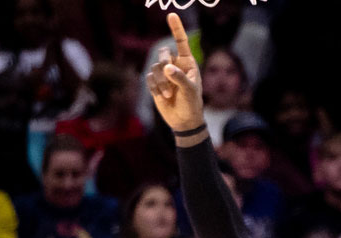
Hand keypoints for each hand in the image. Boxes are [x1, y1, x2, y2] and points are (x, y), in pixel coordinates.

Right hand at [146, 13, 204, 132]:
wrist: (184, 120)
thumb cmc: (192, 104)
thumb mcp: (190, 91)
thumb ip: (180, 78)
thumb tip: (167, 67)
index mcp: (187, 63)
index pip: (181, 42)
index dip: (176, 28)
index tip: (171, 14)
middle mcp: (175, 65)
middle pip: (163, 54)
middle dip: (164, 64)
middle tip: (168, 75)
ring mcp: (164, 74)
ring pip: (155, 68)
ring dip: (161, 82)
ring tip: (169, 95)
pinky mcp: (155, 83)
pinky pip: (149, 78)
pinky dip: (154, 87)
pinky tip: (162, 96)